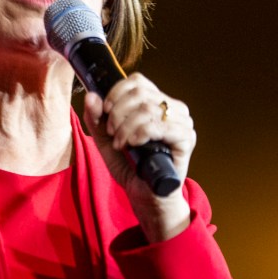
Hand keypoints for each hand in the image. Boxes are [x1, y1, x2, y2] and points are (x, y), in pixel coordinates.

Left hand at [82, 73, 195, 241]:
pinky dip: (138, 134)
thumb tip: (91, 96)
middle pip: (139, 93)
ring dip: (125, 127)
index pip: (137, 81)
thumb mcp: (106, 141)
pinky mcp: (186, 138)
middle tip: (112, 133)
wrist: (146, 196)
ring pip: (146, 108)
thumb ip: (96, 119)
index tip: (105, 111)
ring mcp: (182, 122)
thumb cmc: (131, 167)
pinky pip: (158, 125)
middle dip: (117, 113)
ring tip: (121, 144)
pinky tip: (132, 145)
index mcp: (157, 103)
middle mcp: (173, 108)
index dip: (115, 93)